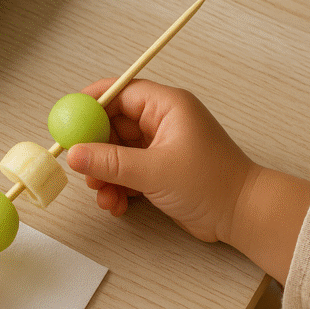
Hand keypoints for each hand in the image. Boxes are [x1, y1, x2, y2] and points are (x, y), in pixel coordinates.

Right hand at [66, 78, 253, 244]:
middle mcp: (163, 122)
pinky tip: (116, 205)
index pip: (120, 93)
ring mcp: (161, 147)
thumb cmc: (211, 183)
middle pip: (113, 125)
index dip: (91, 104)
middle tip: (81, 168)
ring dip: (105, 175)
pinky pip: (128, 172)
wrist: (242, 216)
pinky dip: (118, 188)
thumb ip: (110, 162)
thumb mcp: (153, 171)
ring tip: (103, 195)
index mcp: (167, 107)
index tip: (67, 119)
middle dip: (95, 149)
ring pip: (118, 153)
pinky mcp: (161, 171)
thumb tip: (74, 154)